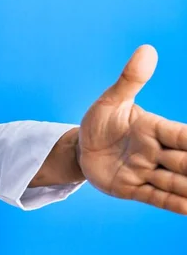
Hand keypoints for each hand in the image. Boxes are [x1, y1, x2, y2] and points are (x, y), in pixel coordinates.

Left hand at [78, 45, 186, 213]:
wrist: (80, 149)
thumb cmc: (99, 122)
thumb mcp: (110, 101)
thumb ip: (129, 80)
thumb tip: (147, 50)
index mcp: (155, 129)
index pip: (183, 136)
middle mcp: (156, 152)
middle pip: (185, 162)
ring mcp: (145, 172)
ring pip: (176, 182)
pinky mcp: (132, 189)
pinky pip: (157, 198)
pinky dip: (175, 204)